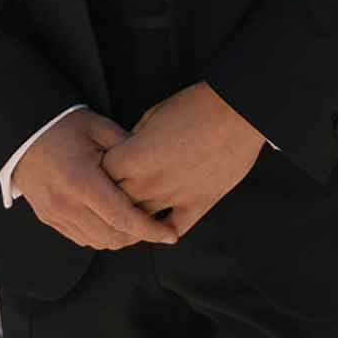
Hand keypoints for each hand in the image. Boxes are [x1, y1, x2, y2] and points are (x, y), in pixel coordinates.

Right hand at [13, 108, 179, 252]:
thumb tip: (153, 166)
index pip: (122, 218)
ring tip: (137, 223)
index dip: (150, 230)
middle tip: (157, 225)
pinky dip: (102, 236)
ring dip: (121, 238)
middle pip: (113, 237)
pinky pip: (82, 239)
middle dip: (139, 236)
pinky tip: (112, 221)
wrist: (21, 133)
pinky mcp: (50, 219)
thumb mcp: (98, 127)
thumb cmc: (62, 126)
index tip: (171, 234)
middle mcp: (66, 204)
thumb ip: (127, 148)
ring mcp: (55, 215)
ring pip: (98, 242)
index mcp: (81, 181)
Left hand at [101, 84, 265, 238]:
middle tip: (112, 197)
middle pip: (117, 203)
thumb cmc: (195, 105)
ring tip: (132, 216)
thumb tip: (128, 154)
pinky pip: (173, 228)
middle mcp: (149, 181)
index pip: (102, 175)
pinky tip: (161, 229)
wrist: (236, 111)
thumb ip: (135, 140)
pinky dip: (164, 232)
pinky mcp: (198, 205)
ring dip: (135, 218)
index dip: (101, 172)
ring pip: (142, 222)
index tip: (103, 170)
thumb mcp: (154, 115)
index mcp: (134, 156)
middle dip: (113, 199)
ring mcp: (174, 196)